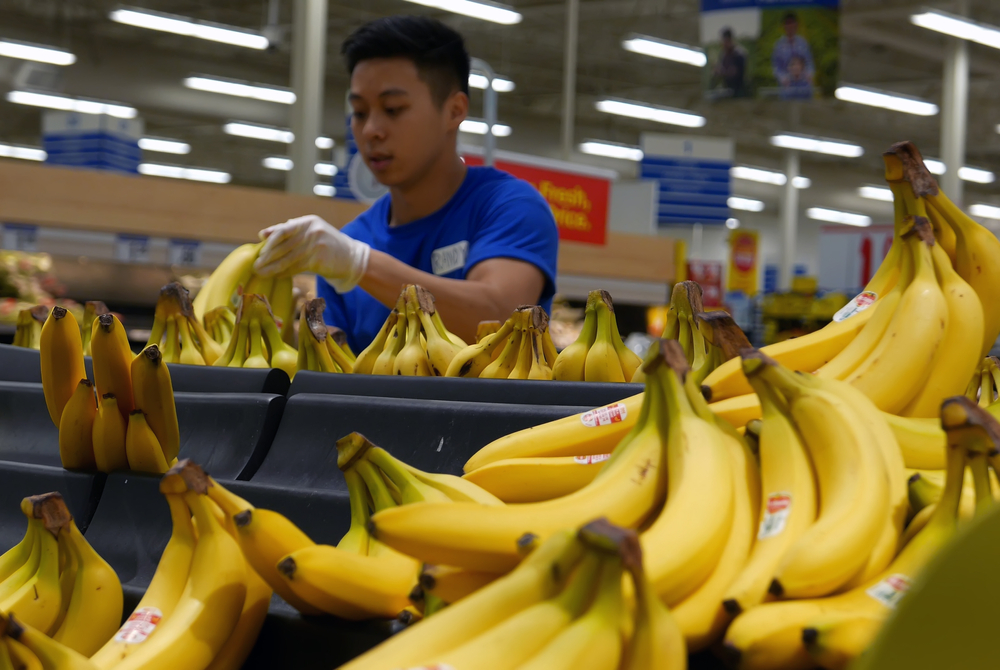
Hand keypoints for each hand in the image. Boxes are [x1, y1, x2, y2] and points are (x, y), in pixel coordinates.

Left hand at [254, 215, 370, 292]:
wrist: (351, 257)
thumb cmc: (327, 245)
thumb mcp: (310, 232)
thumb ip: (288, 231)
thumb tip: (262, 234)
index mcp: (308, 222)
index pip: (283, 230)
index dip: (269, 241)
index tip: (259, 251)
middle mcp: (312, 231)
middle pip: (284, 245)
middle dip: (267, 257)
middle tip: (256, 265)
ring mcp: (317, 245)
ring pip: (288, 258)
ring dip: (273, 267)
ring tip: (262, 273)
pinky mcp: (320, 260)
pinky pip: (297, 267)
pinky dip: (285, 273)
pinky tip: (277, 276)